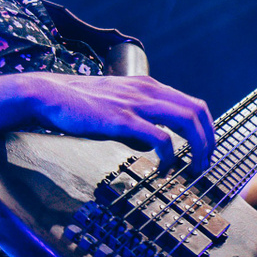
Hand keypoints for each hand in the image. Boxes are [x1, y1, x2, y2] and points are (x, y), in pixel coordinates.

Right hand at [20, 73, 215, 169]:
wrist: (48, 95)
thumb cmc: (80, 104)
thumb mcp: (117, 105)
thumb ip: (138, 120)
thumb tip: (152, 146)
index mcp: (148, 86)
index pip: (192, 103)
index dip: (206, 128)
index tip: (206, 150)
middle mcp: (147, 91)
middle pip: (196, 111)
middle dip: (208, 140)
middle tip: (205, 164)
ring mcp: (136, 103)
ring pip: (186, 120)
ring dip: (197, 148)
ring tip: (193, 169)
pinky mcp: (122, 119)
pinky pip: (160, 139)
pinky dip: (169, 157)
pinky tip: (163, 170)